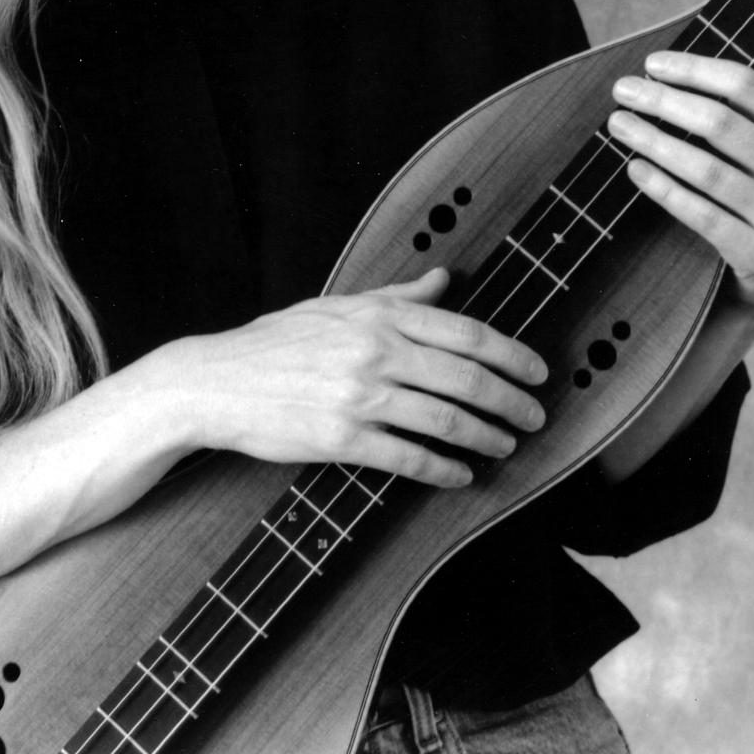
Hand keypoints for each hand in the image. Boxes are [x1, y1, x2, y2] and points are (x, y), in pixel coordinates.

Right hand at [165, 268, 547, 488]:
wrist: (216, 380)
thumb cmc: (277, 341)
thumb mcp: (337, 305)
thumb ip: (396, 295)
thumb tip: (444, 278)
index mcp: (378, 315)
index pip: (465, 332)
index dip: (511, 355)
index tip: (537, 373)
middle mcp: (375, 351)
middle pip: (466, 379)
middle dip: (511, 402)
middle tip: (535, 418)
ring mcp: (359, 396)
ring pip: (445, 420)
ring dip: (486, 438)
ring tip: (504, 446)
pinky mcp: (341, 439)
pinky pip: (408, 458)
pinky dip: (444, 470)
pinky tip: (461, 475)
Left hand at [607, 10, 753, 319]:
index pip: (746, 85)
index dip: (695, 69)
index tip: (651, 62)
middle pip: (720, 123)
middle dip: (663, 101)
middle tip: (621, 89)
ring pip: (707, 170)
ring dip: (654, 142)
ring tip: (617, 123)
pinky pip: (703, 216)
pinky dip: (665, 190)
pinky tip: (634, 169)